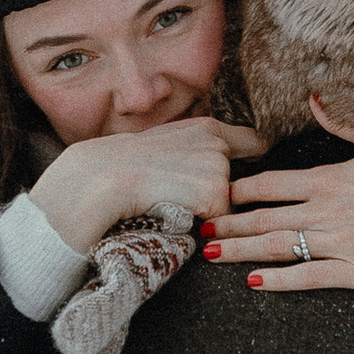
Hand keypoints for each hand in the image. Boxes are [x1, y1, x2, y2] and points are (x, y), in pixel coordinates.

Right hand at [32, 116, 265, 256]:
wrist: (98, 178)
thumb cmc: (121, 168)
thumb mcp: (164, 148)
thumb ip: (195, 154)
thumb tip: (217, 174)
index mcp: (206, 128)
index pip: (255, 142)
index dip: (256, 161)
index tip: (254, 172)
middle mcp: (217, 141)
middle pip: (243, 184)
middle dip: (223, 199)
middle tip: (181, 195)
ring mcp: (217, 164)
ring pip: (228, 205)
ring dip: (205, 212)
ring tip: (170, 200)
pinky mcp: (214, 190)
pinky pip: (219, 223)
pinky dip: (199, 226)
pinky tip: (171, 210)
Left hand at [202, 101, 353, 295]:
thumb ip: (344, 122)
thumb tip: (315, 96)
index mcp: (332, 178)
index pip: (271, 184)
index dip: (240, 190)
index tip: (215, 192)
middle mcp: (330, 211)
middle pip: (265, 218)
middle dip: (228, 224)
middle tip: (196, 227)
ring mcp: (342, 243)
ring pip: (279, 247)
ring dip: (241, 252)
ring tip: (211, 254)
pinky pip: (310, 276)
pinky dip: (280, 279)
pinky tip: (254, 282)